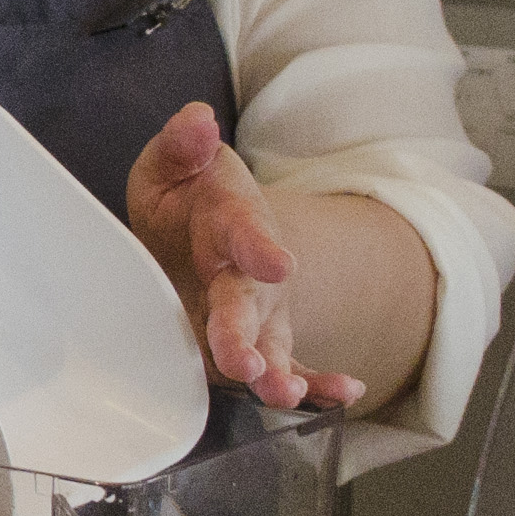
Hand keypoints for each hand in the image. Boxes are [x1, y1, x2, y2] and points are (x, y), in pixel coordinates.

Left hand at [127, 102, 365, 412]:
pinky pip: (291, 365)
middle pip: (251, 302)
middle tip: (245, 361)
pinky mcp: (256, 341)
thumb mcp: (172, 164)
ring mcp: (259, 310)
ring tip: (281, 393)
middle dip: (246, 331)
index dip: (260, 247)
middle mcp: (251, 271)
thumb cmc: (186, 200)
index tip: (275, 262)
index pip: (246, 231)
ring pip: (272, 342)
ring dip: (276, 369)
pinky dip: (318, 384)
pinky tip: (342, 396)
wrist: (201, 230)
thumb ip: (181, 144)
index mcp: (229, 221)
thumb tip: (196, 119)